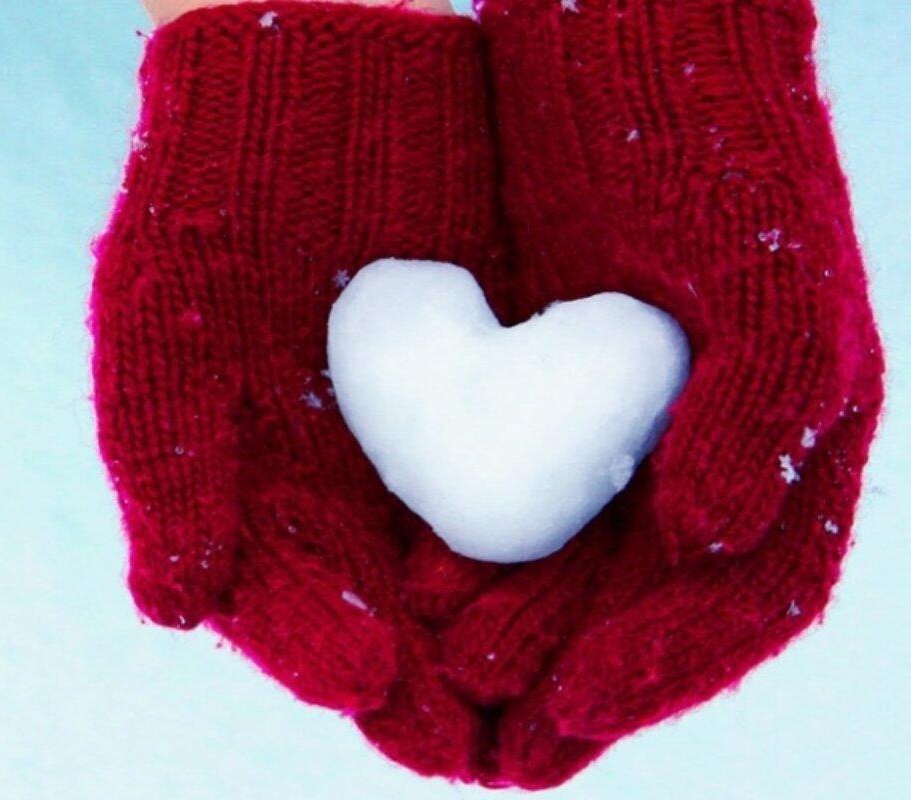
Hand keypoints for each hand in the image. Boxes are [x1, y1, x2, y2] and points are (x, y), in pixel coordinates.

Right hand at [93, 4, 510, 776]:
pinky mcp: (492, 388)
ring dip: (492, 634)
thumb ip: (164, 468)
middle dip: (421, 681)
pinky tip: (580, 572)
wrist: (315, 73)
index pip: (282, 599)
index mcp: (250, 486)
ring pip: (459, 565)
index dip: (317, 650)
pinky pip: (523, 476)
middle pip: (381, 609)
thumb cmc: (212, 200)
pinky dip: (546, 532)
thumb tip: (171, 612)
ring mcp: (418, 441)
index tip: (370, 690)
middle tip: (469, 745)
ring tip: (533, 694)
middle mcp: (337, 482)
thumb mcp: (165, 325)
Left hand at [417, 0, 883, 786]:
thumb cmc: (702, 128)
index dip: (657, 670)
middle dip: (572, 678)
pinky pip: (528, 496)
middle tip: (485, 752)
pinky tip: (421, 585)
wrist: (618, 34)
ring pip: (584, 565)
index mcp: (794, 430)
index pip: (742, 599)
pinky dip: (483, 551)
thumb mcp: (759, 256)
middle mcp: (718, 440)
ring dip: (519, 634)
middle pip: (653, 605)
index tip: (563, 721)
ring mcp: (640, 418)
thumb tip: (713, 538)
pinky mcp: (565, 386)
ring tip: (440, 692)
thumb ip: (762, 398)